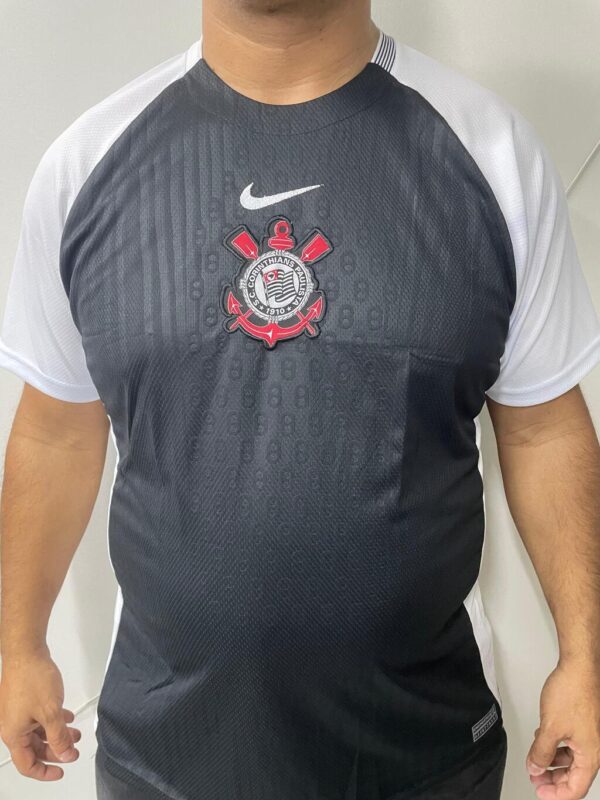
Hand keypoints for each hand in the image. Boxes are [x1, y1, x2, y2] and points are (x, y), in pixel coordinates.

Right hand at [0, 647, 80, 779]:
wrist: (26, 651)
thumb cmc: (32, 678)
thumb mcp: (51, 712)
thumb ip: (59, 737)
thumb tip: (65, 755)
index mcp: (14, 734)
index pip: (27, 764)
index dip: (45, 771)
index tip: (61, 771)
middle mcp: (12, 726)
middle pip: (34, 748)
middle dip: (55, 750)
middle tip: (72, 750)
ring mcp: (17, 712)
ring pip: (38, 732)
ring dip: (57, 734)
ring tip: (75, 733)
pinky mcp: (23, 700)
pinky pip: (38, 717)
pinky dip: (53, 720)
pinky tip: (67, 717)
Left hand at [527, 659, 599, 798]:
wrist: (579, 668)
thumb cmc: (572, 693)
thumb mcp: (550, 728)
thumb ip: (541, 752)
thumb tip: (535, 768)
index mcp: (590, 755)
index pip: (575, 788)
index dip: (556, 794)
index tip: (540, 793)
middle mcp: (594, 748)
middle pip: (574, 776)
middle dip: (553, 779)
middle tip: (536, 779)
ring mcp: (590, 736)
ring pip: (572, 760)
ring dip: (553, 762)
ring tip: (536, 761)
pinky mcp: (585, 724)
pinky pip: (571, 744)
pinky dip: (557, 747)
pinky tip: (544, 741)